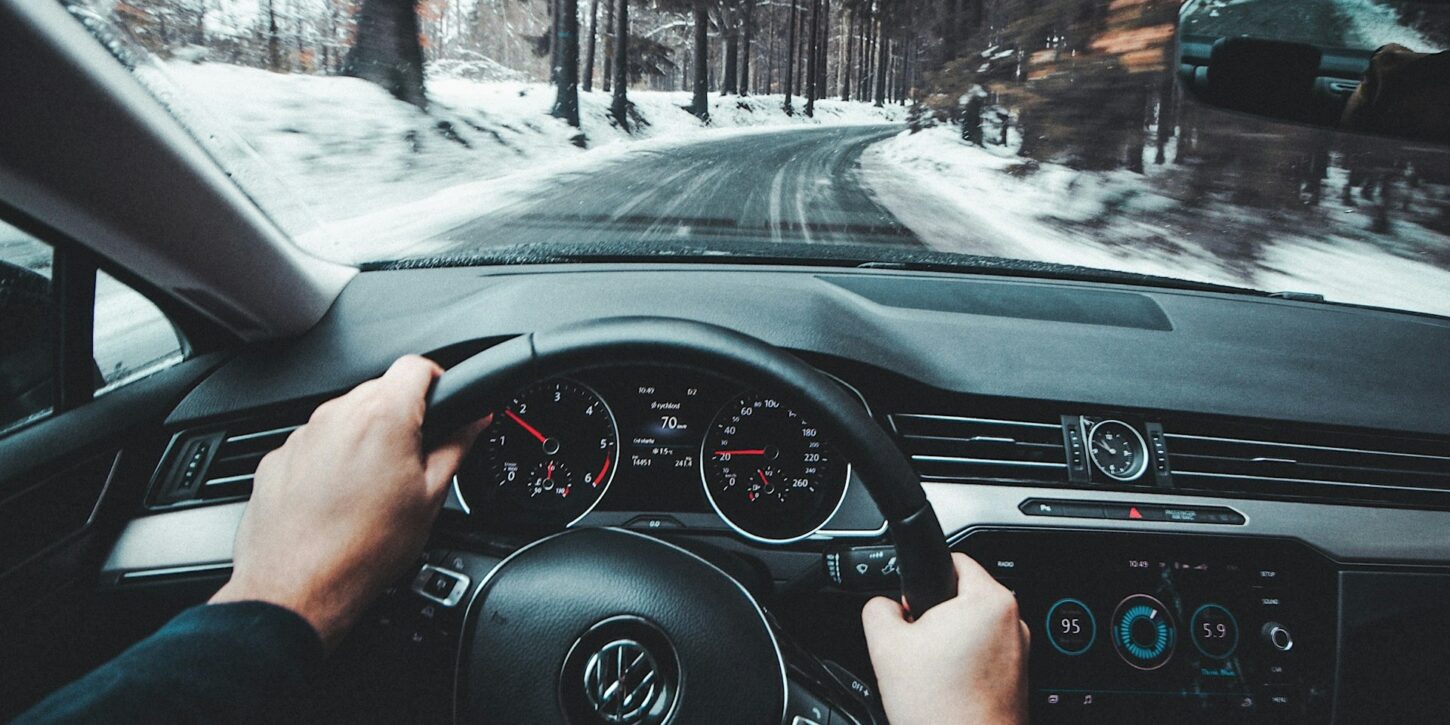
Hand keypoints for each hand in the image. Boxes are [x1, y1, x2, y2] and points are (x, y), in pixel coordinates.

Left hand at [210, 355, 485, 648]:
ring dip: (365, 439)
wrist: (299, 588)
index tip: (443, 405)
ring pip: (346, 418)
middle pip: (380, 391)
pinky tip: (341, 500)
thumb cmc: (363, 550)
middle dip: (402, 417)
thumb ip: (456, 447)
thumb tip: (474, 422)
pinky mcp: (278, 458)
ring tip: (375, 489)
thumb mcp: (430, 497)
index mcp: (383, 416)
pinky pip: (316, 444)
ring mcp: (302, 435)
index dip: (437, 381)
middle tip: (414, 460)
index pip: (417, 366)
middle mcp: (337, 415)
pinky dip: (331, 461)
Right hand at [862, 553, 1029, 724]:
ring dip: (950, 642)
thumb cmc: (941, 707)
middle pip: (963, 596)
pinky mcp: (1017, 676)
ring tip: (932, 672)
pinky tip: (947, 687)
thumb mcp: (885, 645)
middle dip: (935, 616)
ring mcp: (1020, 651)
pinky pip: (984, 654)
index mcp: (989, 600)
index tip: (910, 604)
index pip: (953, 559)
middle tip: (916, 645)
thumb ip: (877, 608)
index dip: (921, 578)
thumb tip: (883, 606)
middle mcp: (1013, 621)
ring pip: (973, 628)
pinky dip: (965, 664)